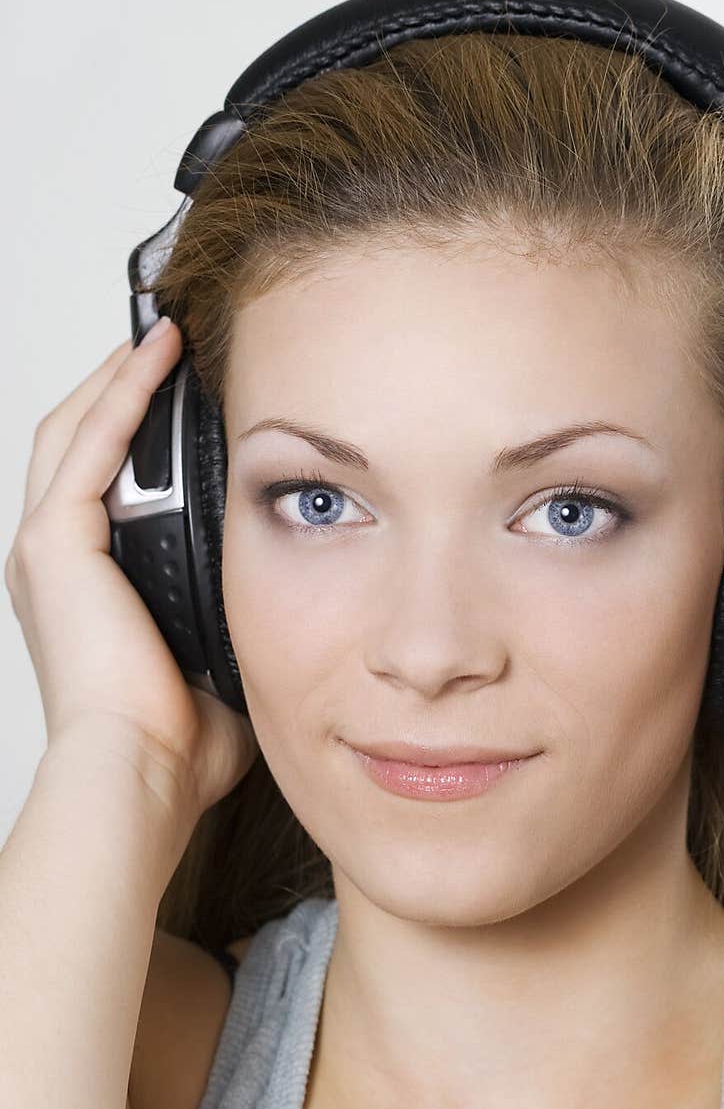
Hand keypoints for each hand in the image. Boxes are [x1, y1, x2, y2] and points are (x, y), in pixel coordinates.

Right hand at [4, 321, 259, 827]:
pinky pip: (89, 446)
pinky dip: (121, 395)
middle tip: (172, 346)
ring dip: (120, 377)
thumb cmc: (176, 742)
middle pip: (79, 441)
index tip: (186, 394)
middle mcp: (53, 558)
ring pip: (76, 429)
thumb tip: (294, 601)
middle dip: (122, 388)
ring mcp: (45, 547)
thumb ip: (240, 622)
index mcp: (85, 585)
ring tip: (166, 335)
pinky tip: (158, 355)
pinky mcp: (54, 544)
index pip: (102, 481)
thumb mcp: (219, 660)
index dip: (135, 429)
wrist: (142, 774)